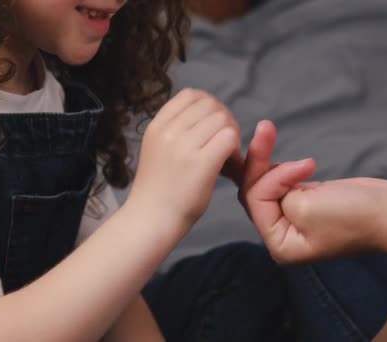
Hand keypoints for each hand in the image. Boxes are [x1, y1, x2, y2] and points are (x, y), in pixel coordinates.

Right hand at [126, 89, 240, 230]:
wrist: (151, 219)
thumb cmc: (158, 189)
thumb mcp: (158, 149)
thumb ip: (176, 130)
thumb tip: (210, 115)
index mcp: (157, 125)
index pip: (191, 95)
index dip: (209, 106)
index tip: (212, 127)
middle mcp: (169, 131)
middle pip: (210, 105)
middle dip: (224, 120)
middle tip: (224, 144)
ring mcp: (185, 146)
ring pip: (222, 119)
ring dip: (232, 134)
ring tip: (227, 156)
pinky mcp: (202, 162)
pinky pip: (229, 137)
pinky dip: (235, 148)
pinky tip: (229, 164)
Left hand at [241, 121, 386, 263]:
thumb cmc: (353, 215)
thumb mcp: (302, 206)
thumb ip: (274, 192)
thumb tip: (267, 178)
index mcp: (280, 245)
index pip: (256, 202)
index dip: (272, 178)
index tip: (307, 165)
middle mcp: (284, 235)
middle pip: (257, 192)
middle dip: (260, 161)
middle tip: (266, 127)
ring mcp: (296, 219)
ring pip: (269, 184)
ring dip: (269, 159)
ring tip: (269, 129)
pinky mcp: (309, 203)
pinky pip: (285, 183)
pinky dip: (284, 167)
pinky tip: (291, 157)